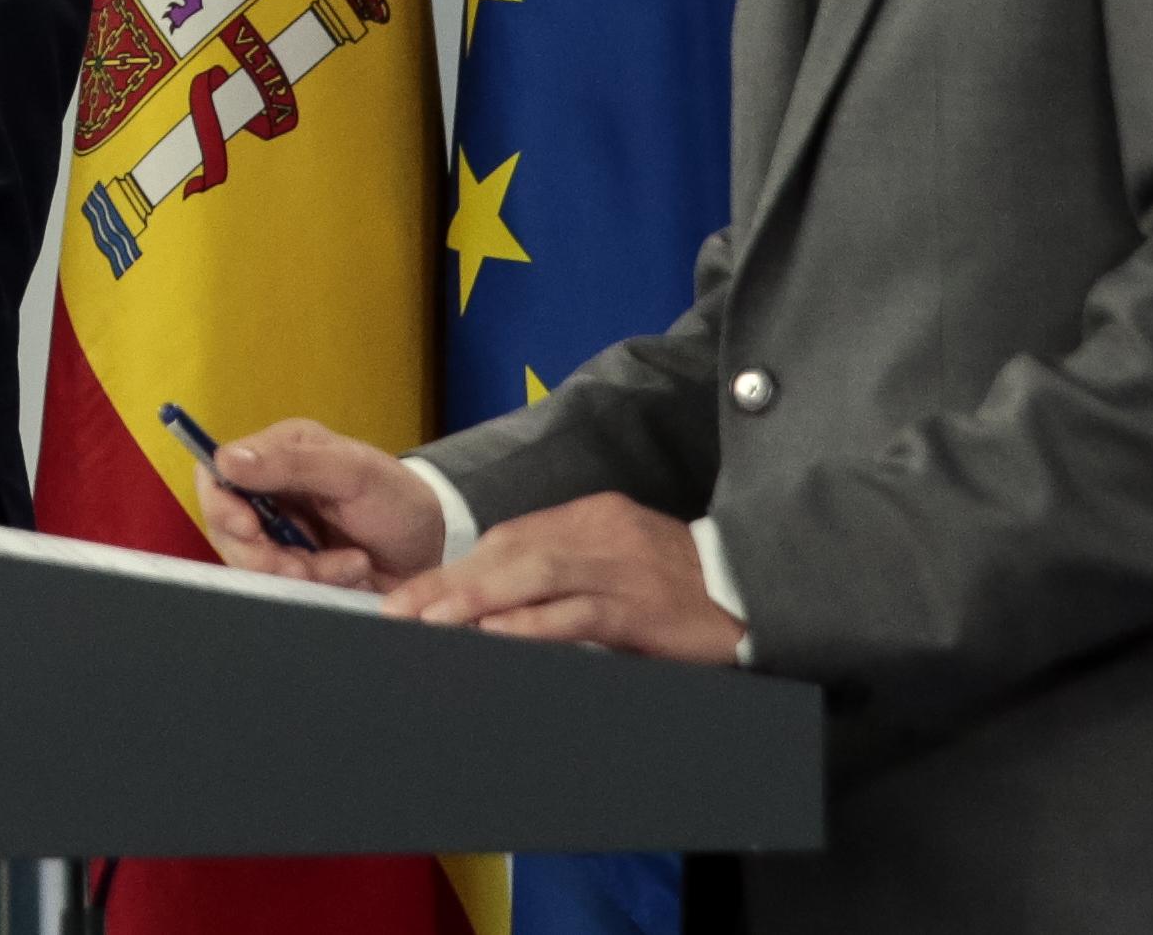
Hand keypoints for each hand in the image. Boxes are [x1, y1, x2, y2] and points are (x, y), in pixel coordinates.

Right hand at [193, 419, 447, 591]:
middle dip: (264, 554)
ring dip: (298, 571)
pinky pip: (281, 584)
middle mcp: (271, 490)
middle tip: (303, 565)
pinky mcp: (294, 567)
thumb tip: (225, 460)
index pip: (217, 473)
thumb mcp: (353, 472)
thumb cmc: (397, 499)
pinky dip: (315, 584)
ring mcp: (281, 532)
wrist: (432, 549)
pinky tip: (351, 572)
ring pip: (253, 562)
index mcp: (280, 452)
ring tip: (348, 565)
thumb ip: (292, 464)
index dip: (221, 505)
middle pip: (227, 528)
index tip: (250, 529)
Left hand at [384, 492, 743, 661]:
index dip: (455, 567)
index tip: (409, 594)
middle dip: (449, 584)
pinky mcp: (640, 605)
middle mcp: (598, 532)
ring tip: (431, 623)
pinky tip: (498, 636)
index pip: (507, 539)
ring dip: (477, 600)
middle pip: (509, 552)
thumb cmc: (677, 586)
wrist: (752, 588)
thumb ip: (563, 575)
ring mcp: (619, 566)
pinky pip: (577, 612)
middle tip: (399, 612)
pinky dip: (533, 623)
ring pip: (535, 576)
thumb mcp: (614, 564)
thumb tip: (495, 606)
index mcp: (588, 517)